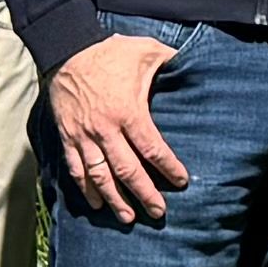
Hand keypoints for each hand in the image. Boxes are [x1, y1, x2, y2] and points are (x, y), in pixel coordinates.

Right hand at [50, 32, 190, 224]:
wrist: (67, 49)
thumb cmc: (112, 52)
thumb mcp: (148, 51)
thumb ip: (174, 61)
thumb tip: (200, 64)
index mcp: (129, 111)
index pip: (153, 149)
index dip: (169, 168)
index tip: (182, 182)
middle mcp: (105, 129)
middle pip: (127, 170)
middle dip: (144, 194)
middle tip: (159, 213)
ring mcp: (84, 135)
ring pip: (100, 176)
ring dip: (115, 199)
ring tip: (128, 218)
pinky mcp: (67, 136)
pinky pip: (76, 168)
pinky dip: (86, 188)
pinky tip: (97, 203)